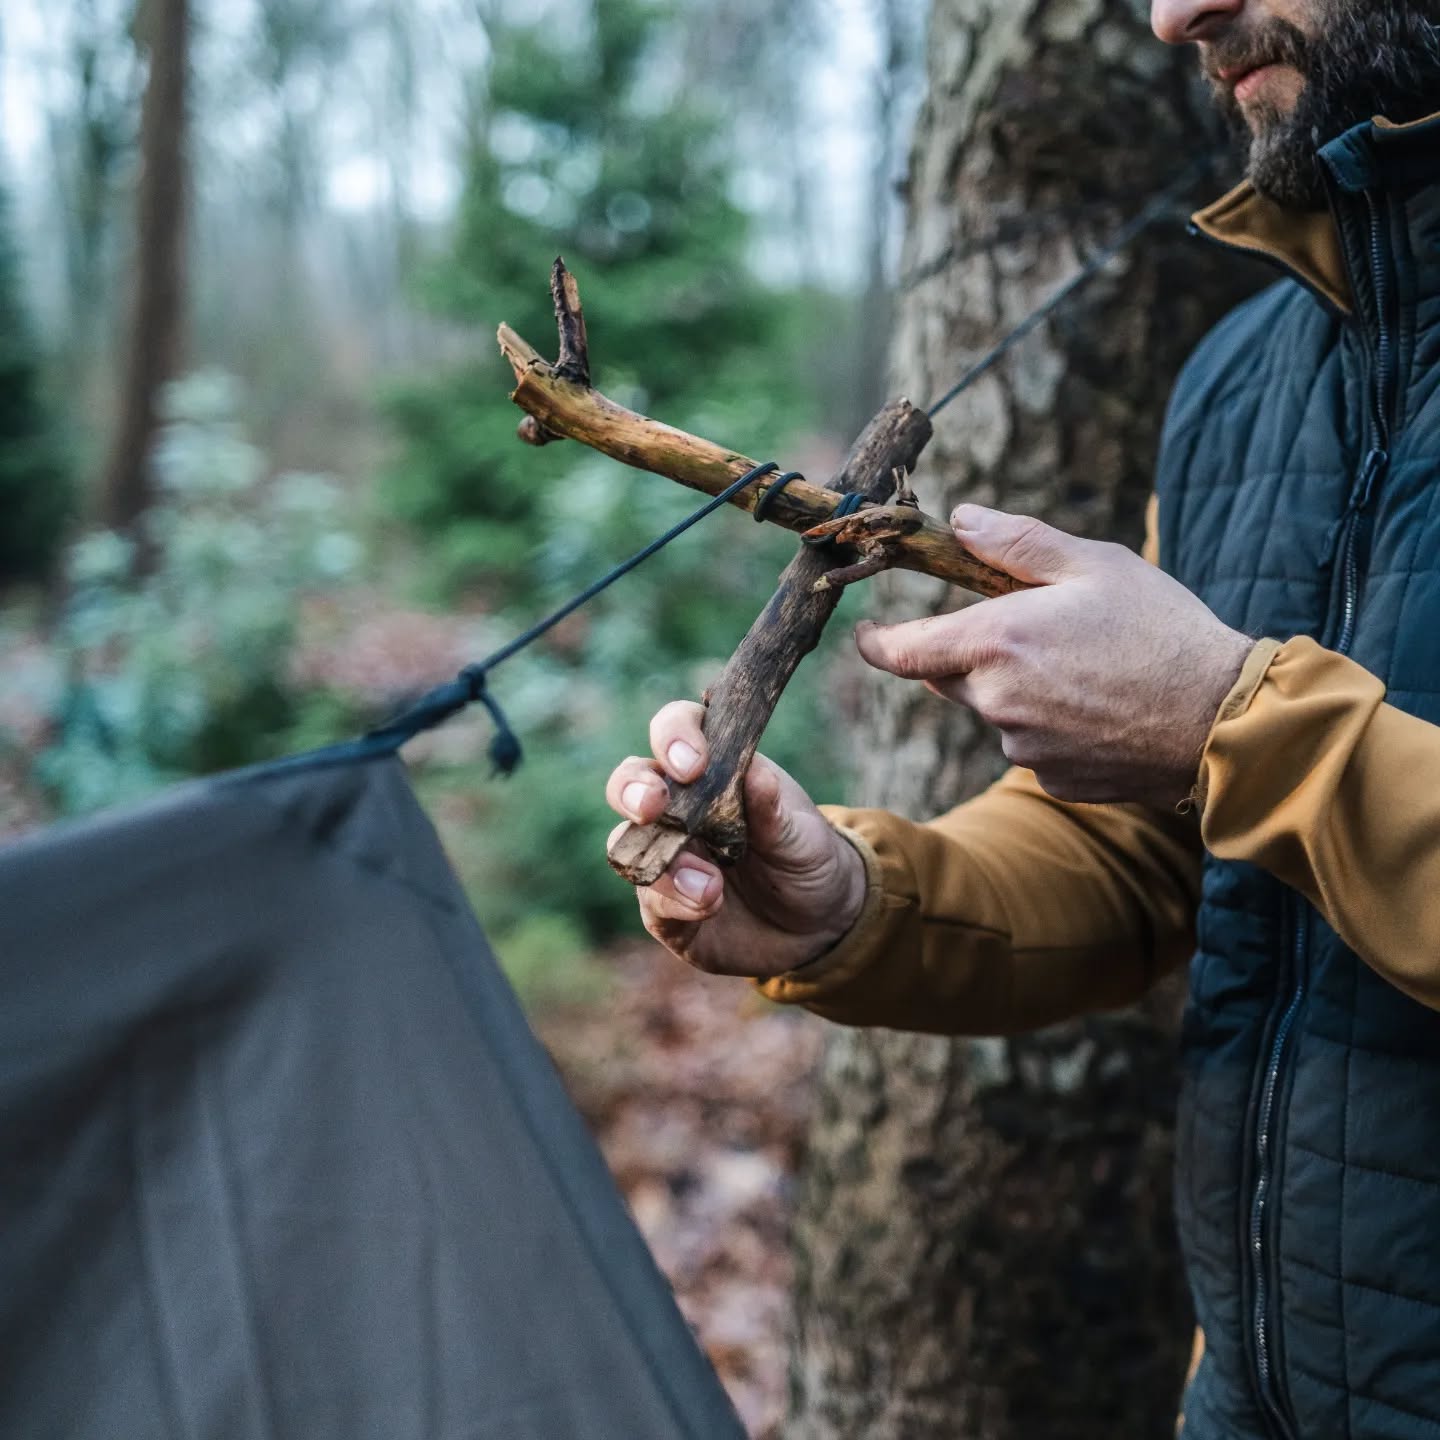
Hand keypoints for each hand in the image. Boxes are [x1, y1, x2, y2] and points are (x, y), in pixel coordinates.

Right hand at [605, 702, 866, 978]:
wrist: (818, 924)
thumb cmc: (807, 857)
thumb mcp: (802, 833)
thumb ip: (774, 809)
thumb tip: (755, 773)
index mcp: (714, 768)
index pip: (678, 727)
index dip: (675, 735)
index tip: (692, 764)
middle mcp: (678, 807)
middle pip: (629, 781)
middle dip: (632, 788)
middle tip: (653, 806)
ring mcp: (666, 856)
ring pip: (626, 844)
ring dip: (662, 862)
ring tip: (710, 886)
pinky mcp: (664, 906)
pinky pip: (649, 899)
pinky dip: (673, 902)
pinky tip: (708, 904)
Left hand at [856, 504, 1254, 805]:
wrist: (1221, 719)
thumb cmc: (1161, 629)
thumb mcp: (1093, 564)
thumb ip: (1016, 543)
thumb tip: (959, 520)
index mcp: (995, 642)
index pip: (901, 652)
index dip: (875, 643)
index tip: (866, 633)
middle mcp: (996, 702)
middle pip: (947, 679)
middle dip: (970, 654)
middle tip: (1032, 630)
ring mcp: (1022, 748)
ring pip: (994, 712)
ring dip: (1017, 690)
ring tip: (1088, 668)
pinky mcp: (1051, 780)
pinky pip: (1031, 746)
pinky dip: (1050, 725)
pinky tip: (1101, 707)